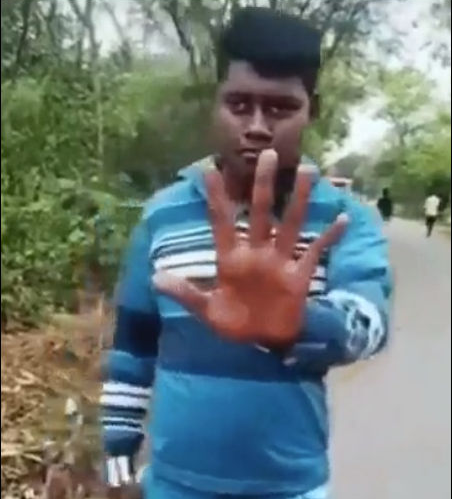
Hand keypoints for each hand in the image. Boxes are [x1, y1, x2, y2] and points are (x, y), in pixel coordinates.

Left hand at [154, 149, 347, 346]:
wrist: (262, 343)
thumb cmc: (234, 324)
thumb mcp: (206, 311)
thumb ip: (185, 293)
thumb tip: (156, 278)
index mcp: (230, 259)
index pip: (222, 222)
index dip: (217, 198)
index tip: (211, 170)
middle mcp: (255, 253)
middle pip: (259, 213)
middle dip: (263, 186)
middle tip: (268, 155)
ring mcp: (278, 262)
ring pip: (290, 224)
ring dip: (298, 200)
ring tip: (307, 172)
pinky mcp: (298, 275)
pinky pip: (314, 251)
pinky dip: (328, 237)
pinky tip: (340, 220)